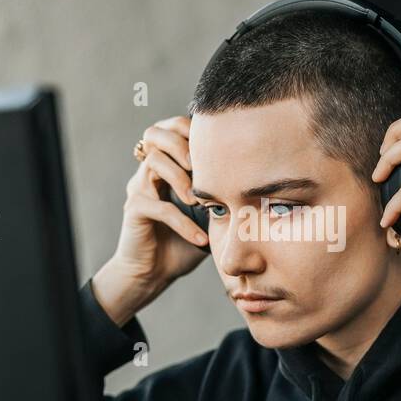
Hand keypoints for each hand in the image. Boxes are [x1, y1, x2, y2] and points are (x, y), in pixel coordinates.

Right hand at [92, 115, 209, 325]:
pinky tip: (200, 239)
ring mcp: (139, 189)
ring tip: (199, 202)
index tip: (218, 149)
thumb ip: (226, 195)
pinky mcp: (134, 210)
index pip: (172, 127)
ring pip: (154, 163)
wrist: (153, 272)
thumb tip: (265, 184)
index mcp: (166, 165)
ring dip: (181, 179)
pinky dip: (183, 223)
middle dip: (182, 145)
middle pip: (155, 133)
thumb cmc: (184, 242)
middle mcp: (149, 172)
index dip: (190, 129)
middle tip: (202, 169)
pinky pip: (158, 207)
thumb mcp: (211, 216)